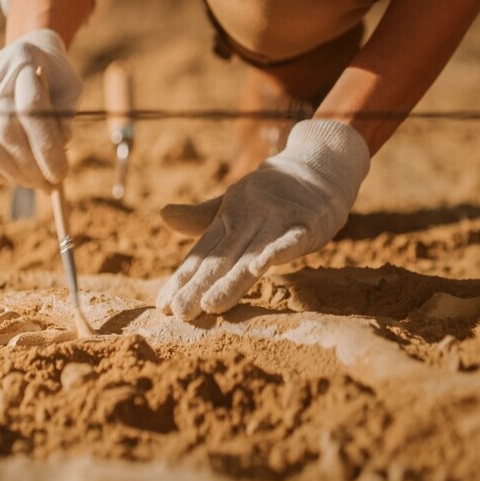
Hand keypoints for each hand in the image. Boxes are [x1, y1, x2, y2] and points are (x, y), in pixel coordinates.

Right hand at [0, 29, 82, 189]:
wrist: (31, 53)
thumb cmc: (57, 75)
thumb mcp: (73, 87)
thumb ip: (66, 116)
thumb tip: (60, 148)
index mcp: (24, 61)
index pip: (30, 109)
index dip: (45, 146)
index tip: (61, 173)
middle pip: (4, 130)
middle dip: (29, 165)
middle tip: (50, 184)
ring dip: (12, 173)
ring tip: (35, 182)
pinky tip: (14, 176)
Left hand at [156, 119, 369, 319]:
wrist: (317, 167)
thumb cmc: (271, 193)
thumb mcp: (235, 204)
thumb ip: (202, 217)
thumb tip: (162, 214)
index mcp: (229, 218)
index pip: (203, 254)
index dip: (184, 279)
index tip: (165, 307)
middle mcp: (248, 219)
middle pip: (222, 259)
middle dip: (200, 287)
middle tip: (180, 313)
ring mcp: (277, 220)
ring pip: (251, 255)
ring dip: (232, 280)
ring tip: (210, 304)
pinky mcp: (306, 222)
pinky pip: (291, 239)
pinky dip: (276, 251)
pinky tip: (259, 267)